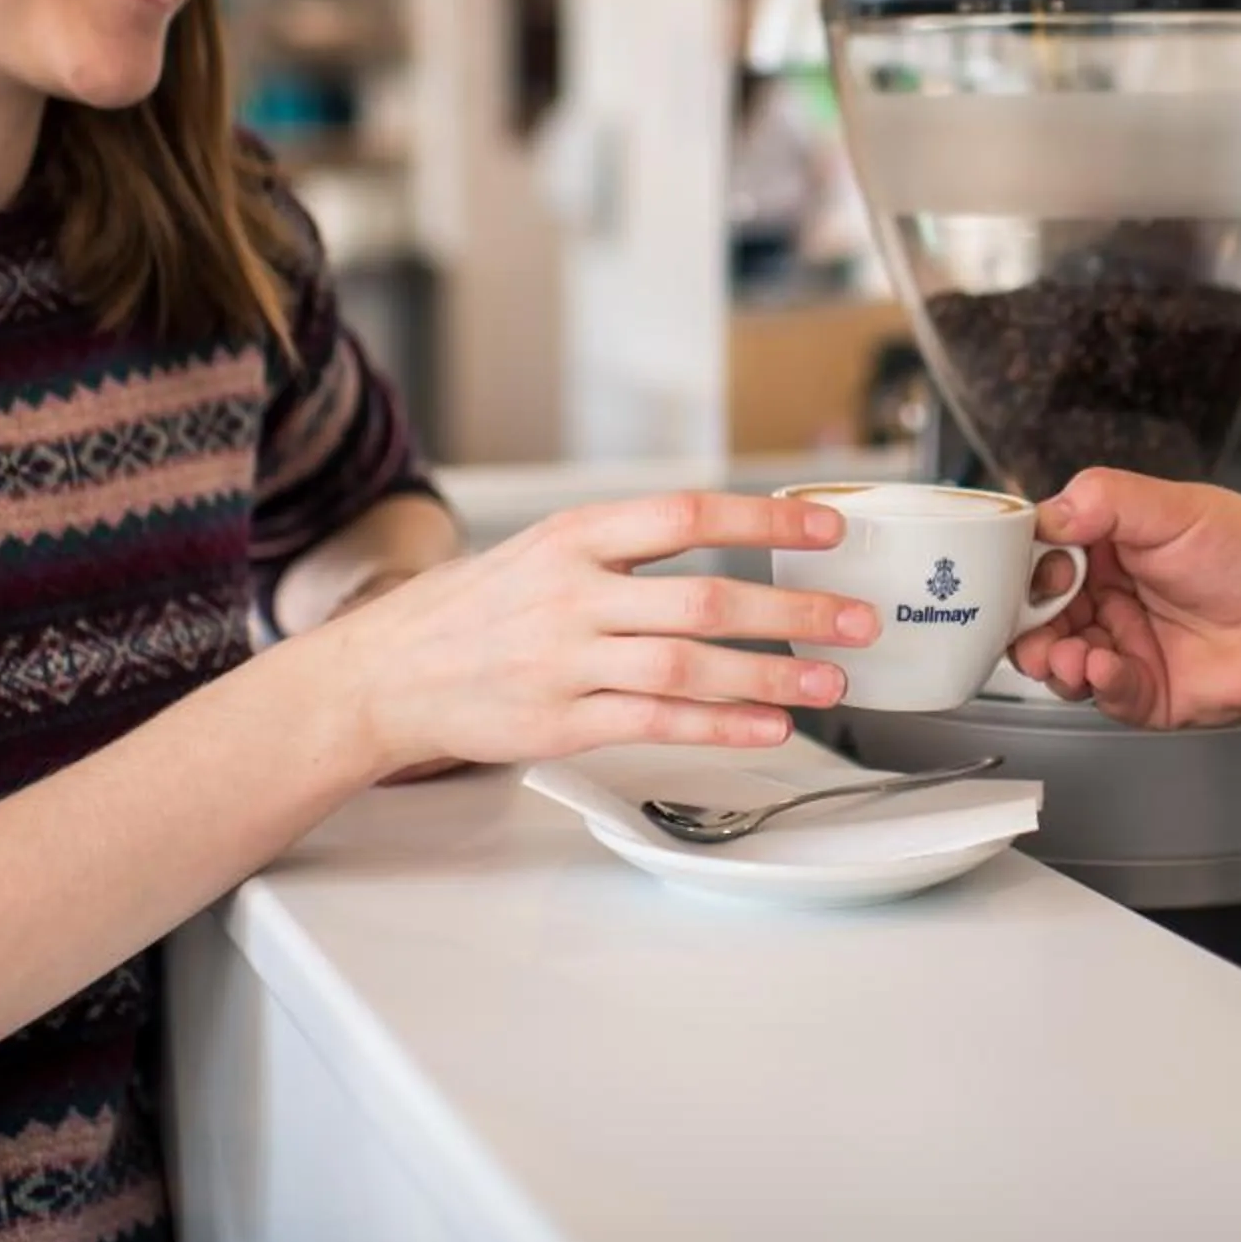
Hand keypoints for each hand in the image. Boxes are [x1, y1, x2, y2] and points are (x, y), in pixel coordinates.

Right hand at [333, 492, 871, 773]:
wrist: (384, 674)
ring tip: (831, 681)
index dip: (765, 518)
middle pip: (704, 597)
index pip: (687, 514)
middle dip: (793, 608)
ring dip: (771, 675)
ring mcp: (566, 662)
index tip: (829, 525)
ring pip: (688, 667)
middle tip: (856, 618)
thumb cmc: (472, 610)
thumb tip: (724, 539)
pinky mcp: (561, 722)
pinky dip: (722, 727)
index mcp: (574, 536)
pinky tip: (770, 726)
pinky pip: (656, 725)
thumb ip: (623, 548)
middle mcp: (572, 594)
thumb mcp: (542, 550)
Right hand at [1006, 470, 1240, 729]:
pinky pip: (1104, 696)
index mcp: (1107, 548)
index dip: (1022, 568)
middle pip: (1040, 616)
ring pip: (1062, 661)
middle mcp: (1110, 598)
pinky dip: (1096, 683)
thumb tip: (1045, 515)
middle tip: (1027, 627)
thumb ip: (1103, 502)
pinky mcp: (1147, 693)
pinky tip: (1103, 668)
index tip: (1017, 572)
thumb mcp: (1172, 507)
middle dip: (1025, 625)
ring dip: (1052, 660)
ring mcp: (1127, 647)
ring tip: (1062, 656)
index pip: (1041, 558)